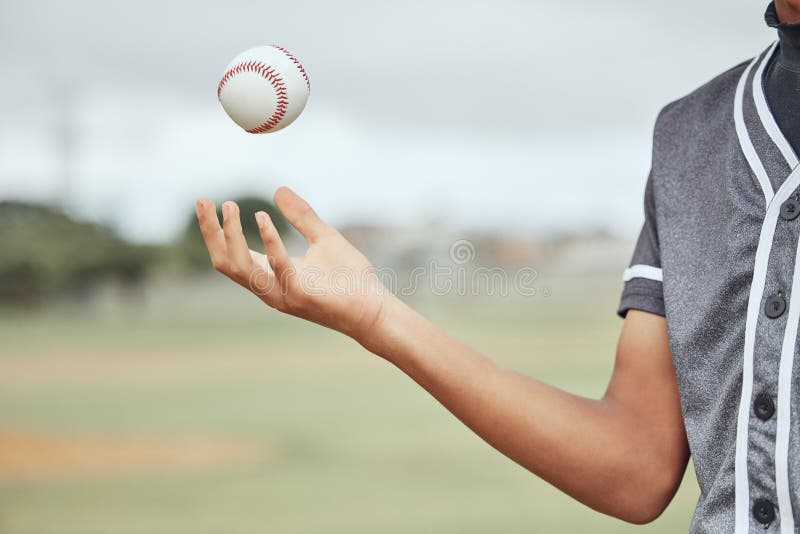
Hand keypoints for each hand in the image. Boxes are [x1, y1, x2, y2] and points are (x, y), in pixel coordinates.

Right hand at [195, 187, 389, 343]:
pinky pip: (279, 267)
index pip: (230, 255)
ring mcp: (282, 294)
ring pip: (242, 268)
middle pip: (225, 263)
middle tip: (205, 201)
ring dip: (232, 236)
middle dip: (212, 233)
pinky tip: (263, 217)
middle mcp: (269, 288)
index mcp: (270, 275)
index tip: (207, 202)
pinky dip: (269, 241)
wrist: (374, 308)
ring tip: (229, 206)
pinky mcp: (301, 295)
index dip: (214, 231)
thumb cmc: (349, 278)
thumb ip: (301, 216)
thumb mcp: (323, 238)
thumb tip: (278, 190)